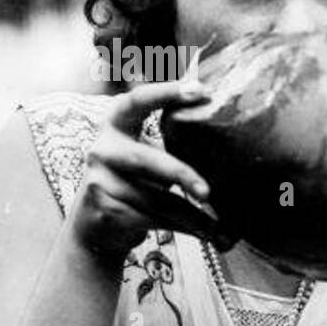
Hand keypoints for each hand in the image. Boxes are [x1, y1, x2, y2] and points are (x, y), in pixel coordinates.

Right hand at [68, 80, 231, 261]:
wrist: (96, 227)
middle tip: (207, 193)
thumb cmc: (135, 182)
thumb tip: (230, 132)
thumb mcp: (146, 155)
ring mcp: (99, 180)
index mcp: (117, 124)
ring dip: (194, 217)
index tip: (200, 90)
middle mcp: (103, 148)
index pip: (137, 101)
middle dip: (181, 175)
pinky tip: (206, 235)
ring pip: (156, 200)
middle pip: (147, 160)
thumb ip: (171, 143)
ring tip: (221, 229)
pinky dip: (184, 229)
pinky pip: (153, 220)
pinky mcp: (105, 209)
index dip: (165, 93)